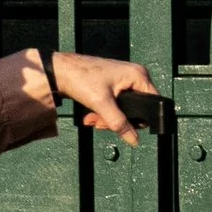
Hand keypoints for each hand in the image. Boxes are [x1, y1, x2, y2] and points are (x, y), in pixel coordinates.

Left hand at [45, 52, 160, 145]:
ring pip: (124, 109)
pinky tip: (91, 115)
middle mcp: (133, 76)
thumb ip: (119, 124)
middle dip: (118, 120)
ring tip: (93, 119)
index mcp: (137, 75)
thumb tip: (133, 140)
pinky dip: (104, 112)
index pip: (152, 103)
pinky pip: (115, 105)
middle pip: (136, 109)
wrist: (60, 71)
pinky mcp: (113, 85)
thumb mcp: (102, 104)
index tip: (124, 125)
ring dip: (107, 118)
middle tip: (102, 123)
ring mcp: (123, 80)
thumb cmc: (80, 78)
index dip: (140, 118)